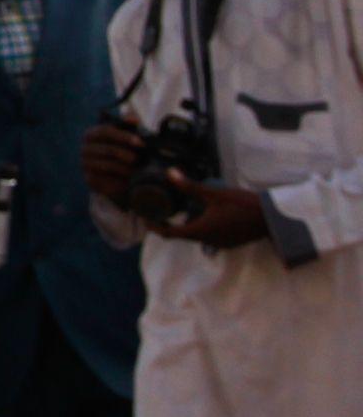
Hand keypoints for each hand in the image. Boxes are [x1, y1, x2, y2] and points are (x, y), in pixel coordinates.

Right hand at [82, 120, 142, 204]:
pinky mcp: (89, 178)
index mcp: (91, 134)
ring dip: (125, 169)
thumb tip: (133, 118)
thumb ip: (128, 126)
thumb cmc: (121, 151)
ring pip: (108, 165)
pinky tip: (127, 181)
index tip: (139, 142)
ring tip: (136, 171)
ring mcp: (85, 164)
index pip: (105, 131)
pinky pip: (105, 179)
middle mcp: (85, 148)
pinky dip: (119, 180)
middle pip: (107, 150)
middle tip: (138, 160)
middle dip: (125, 154)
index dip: (123, 136)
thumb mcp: (125, 138)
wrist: (114, 176)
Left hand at [149, 175, 269, 247]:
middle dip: (166, 225)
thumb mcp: (214, 193)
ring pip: (194, 237)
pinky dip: (198, 228)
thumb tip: (169, 173)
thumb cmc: (243, 204)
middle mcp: (207, 241)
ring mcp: (219, 243)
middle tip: (157, 211)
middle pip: (180, 236)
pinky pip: (207, 237)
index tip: (145, 217)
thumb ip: (190, 186)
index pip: (168, 234)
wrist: (272, 218)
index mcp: (200, 231)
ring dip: (183, 226)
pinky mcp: (229, 242)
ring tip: (174, 211)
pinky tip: (198, 215)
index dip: (154, 227)